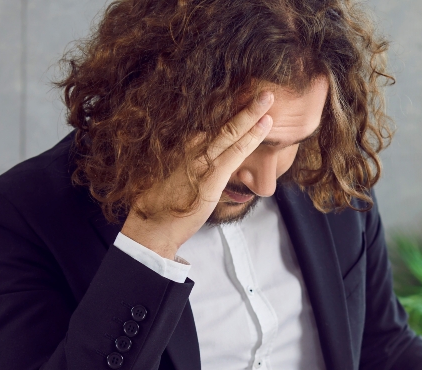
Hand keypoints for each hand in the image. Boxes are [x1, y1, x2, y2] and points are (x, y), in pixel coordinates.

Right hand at [120, 91, 274, 258]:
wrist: (154, 226)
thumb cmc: (168, 208)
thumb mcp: (184, 184)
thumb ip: (202, 176)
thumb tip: (226, 183)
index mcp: (188, 149)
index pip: (213, 126)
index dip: (232, 112)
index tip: (246, 97)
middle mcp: (194, 149)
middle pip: (223, 122)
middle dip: (244, 105)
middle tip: (264, 90)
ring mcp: (203, 161)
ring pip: (231, 132)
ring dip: (251, 114)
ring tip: (268, 97)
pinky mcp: (211, 176)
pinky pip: (236, 152)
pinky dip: (252, 137)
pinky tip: (265, 124)